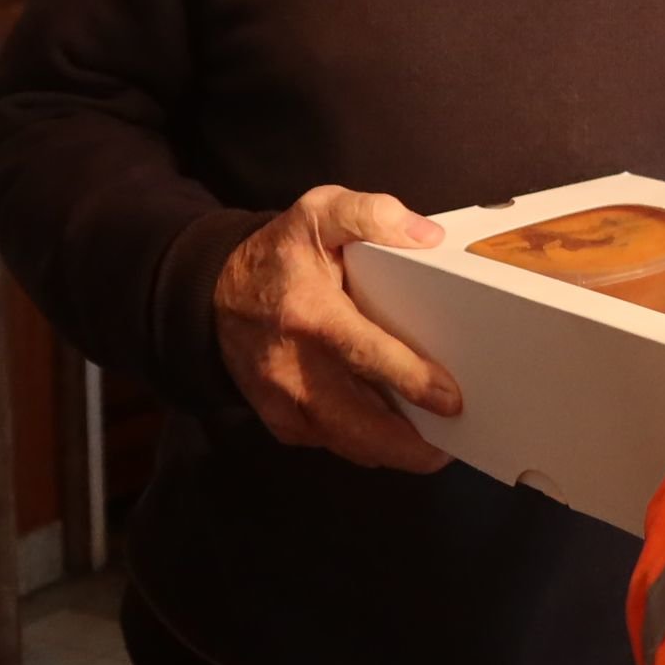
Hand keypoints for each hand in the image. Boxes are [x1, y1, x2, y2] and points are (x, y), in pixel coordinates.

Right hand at [215, 186, 461, 472]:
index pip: (364, 354)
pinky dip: (362, 445)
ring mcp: (283, 399)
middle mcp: (294, 367)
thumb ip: (371, 215)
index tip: (451, 400)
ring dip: (391, 452)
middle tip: (451, 447)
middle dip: (407, 446)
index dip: (410, 380)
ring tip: (434, 450)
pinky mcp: (279, 418)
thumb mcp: (320, 212)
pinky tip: (394, 438)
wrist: (213, 291)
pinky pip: (328, 441)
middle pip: (357, 424)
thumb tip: (428, 236)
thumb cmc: (280, 254)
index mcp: (310, 314)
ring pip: (345, 443)